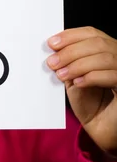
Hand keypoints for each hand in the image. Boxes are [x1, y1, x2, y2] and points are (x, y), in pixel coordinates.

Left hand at [47, 27, 116, 153]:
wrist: (99, 127)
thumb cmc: (88, 101)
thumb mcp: (74, 78)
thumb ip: (67, 63)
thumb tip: (52, 51)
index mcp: (107, 49)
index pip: (92, 33)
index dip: (71, 36)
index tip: (51, 43)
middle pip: (98, 43)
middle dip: (71, 51)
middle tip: (52, 62)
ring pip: (105, 58)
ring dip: (78, 65)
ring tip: (61, 74)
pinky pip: (113, 76)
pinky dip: (92, 77)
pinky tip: (77, 83)